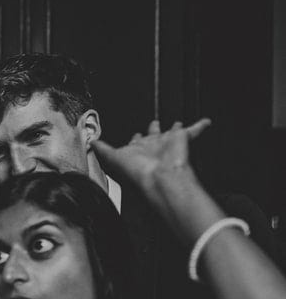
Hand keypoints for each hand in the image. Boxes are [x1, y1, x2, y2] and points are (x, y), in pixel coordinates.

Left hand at [92, 118, 209, 197]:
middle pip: (153, 136)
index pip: (135, 142)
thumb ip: (102, 149)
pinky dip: (200, 125)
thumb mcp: (112, 158)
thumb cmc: (136, 172)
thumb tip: (91, 142)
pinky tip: (206, 121)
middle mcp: (153, 147)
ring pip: (172, 132)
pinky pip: (194, 130)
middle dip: (152, 130)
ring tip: (176, 123)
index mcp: (137, 151)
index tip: (134, 135)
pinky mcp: (182, 139)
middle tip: (153, 123)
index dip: (135, 139)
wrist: (159, 177)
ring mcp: (168, 143)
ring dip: (174, 127)